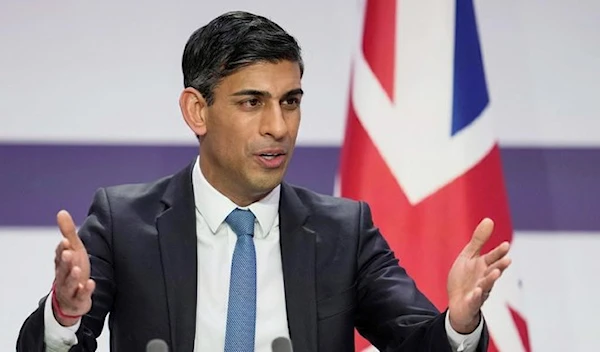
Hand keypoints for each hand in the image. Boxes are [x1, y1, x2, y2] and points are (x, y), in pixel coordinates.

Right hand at [52, 210, 94, 325]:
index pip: (60, 255)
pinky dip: (85, 291)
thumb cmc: (73, 270)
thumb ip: (68, 232)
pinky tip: (90, 284)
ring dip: (72, 276)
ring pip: (69, 283)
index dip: (62, 249)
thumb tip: (61, 212)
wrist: (70, 300)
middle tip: (68, 253)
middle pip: (62, 269)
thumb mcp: (73, 250)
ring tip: (77, 269)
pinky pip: (81, 296)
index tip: (65, 241)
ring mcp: (70, 289)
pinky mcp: (78, 300)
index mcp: (62, 263)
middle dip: (65, 261)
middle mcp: (63, 276)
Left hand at [447, 218, 510, 333]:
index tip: (506, 245)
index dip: (499, 252)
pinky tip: (478, 291)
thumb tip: (489, 219)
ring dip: (491, 279)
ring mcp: (479, 292)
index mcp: (483, 267)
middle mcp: (484, 279)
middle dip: (499, 266)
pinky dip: (476, 296)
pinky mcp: (471, 303)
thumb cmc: (465, 278)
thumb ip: (478, 240)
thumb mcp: (468, 257)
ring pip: (486, 286)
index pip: (493, 258)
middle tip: (507, 259)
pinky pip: (474, 300)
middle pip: (492, 271)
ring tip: (495, 272)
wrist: (457, 304)